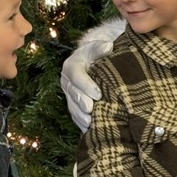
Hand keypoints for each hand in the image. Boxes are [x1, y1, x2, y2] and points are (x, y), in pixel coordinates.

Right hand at [59, 17, 125, 131]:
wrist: (93, 63)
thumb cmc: (98, 55)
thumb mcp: (99, 48)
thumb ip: (101, 47)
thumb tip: (109, 46)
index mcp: (72, 66)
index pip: (76, 75)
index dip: (86, 85)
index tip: (98, 93)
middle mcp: (67, 81)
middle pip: (73, 93)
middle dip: (82, 102)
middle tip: (91, 109)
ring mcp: (69, 94)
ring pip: (72, 106)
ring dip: (80, 116)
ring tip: (90, 123)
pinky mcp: (73, 105)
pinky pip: (75, 115)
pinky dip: (81, 123)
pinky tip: (89, 130)